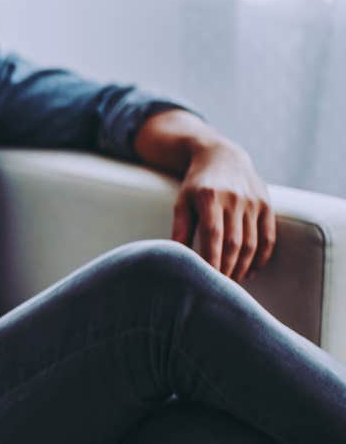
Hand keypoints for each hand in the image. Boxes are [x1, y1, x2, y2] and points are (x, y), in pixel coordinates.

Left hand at [171, 140, 274, 281]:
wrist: (222, 156)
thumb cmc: (196, 184)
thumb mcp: (182, 201)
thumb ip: (180, 228)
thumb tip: (175, 257)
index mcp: (210, 197)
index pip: (213, 235)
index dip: (211, 260)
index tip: (207, 279)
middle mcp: (234, 199)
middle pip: (234, 243)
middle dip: (226, 268)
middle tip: (218, 287)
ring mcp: (253, 202)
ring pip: (252, 243)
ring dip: (242, 266)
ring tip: (231, 282)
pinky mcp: (266, 204)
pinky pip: (268, 237)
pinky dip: (261, 257)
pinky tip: (250, 271)